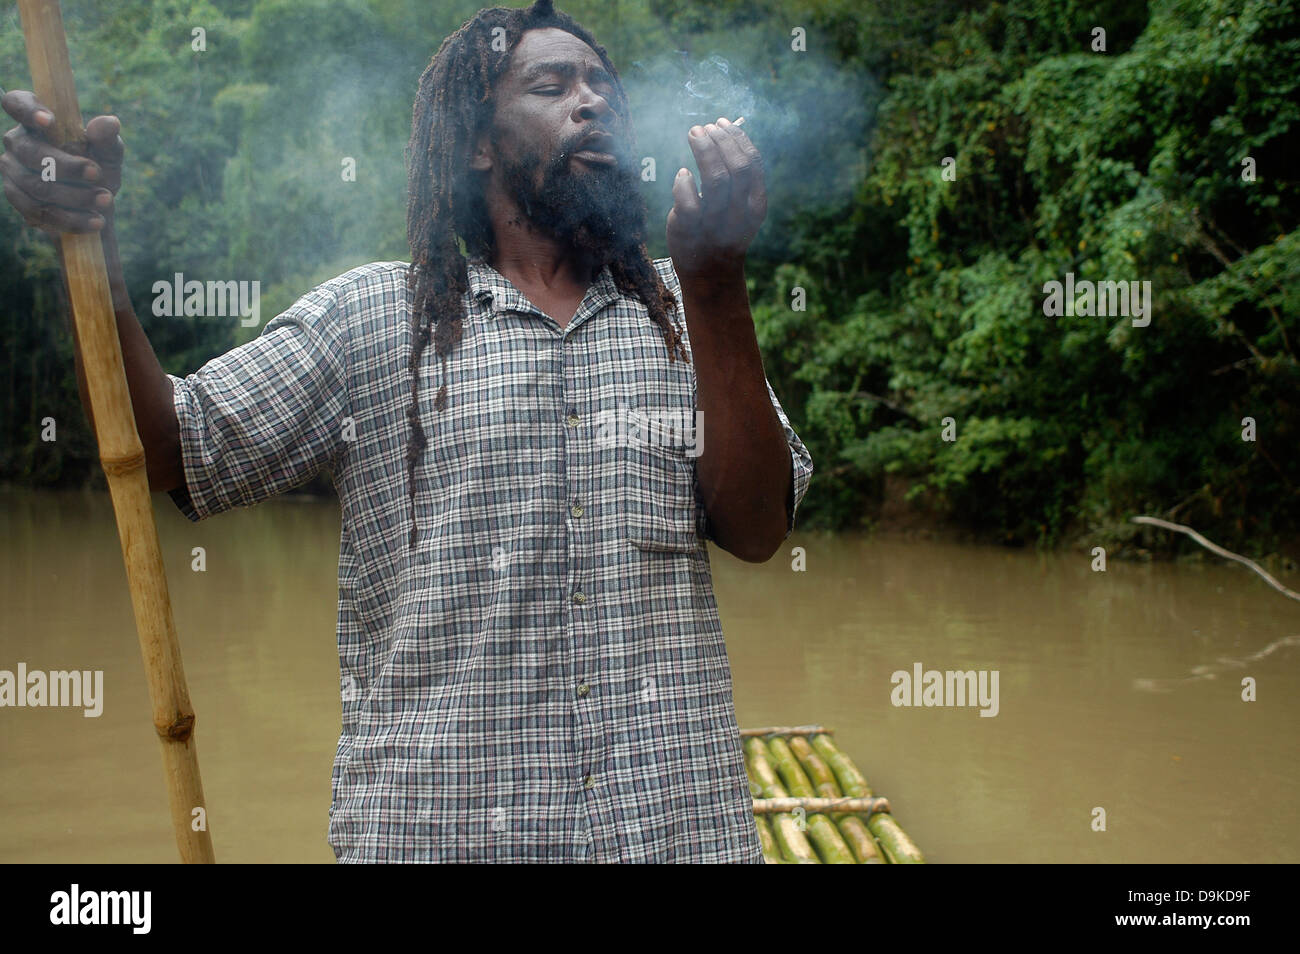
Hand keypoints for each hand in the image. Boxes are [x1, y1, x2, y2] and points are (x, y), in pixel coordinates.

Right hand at [1, 89, 123, 233]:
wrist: (94, 207)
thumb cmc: (98, 169)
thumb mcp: (108, 154)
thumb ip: (107, 139)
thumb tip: (110, 123)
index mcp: (36, 123)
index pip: (17, 103)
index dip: (27, 110)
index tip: (49, 121)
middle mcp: (18, 144)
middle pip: (31, 153)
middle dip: (68, 167)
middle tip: (98, 173)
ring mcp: (13, 172)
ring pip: (38, 186)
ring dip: (76, 196)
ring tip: (106, 200)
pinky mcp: (19, 200)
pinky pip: (40, 212)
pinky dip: (71, 218)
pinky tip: (95, 221)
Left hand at [666, 116, 766, 280]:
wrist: (709, 273)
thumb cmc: (722, 229)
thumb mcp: (740, 205)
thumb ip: (738, 176)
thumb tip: (725, 129)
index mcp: (756, 205)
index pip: (752, 164)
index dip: (736, 138)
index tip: (722, 123)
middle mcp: (738, 215)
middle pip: (736, 168)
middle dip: (719, 141)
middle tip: (704, 127)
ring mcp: (714, 224)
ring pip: (715, 180)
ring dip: (703, 150)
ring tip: (694, 134)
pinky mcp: (689, 232)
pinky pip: (688, 202)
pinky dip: (684, 182)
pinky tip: (683, 174)